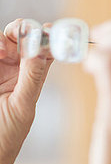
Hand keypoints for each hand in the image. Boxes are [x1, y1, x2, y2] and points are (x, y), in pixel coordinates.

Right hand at [0, 19, 52, 163]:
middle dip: (25, 29)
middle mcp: (14, 68)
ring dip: (7, 37)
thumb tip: (42, 52)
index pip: (44, 50)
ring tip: (6, 49)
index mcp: (31, 75)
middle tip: (27, 29)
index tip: (52, 30)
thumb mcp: (23, 105)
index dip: (50, 38)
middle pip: (22, 38)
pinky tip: (1, 52)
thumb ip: (31, 77)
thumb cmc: (8, 133)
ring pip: (3, 40)